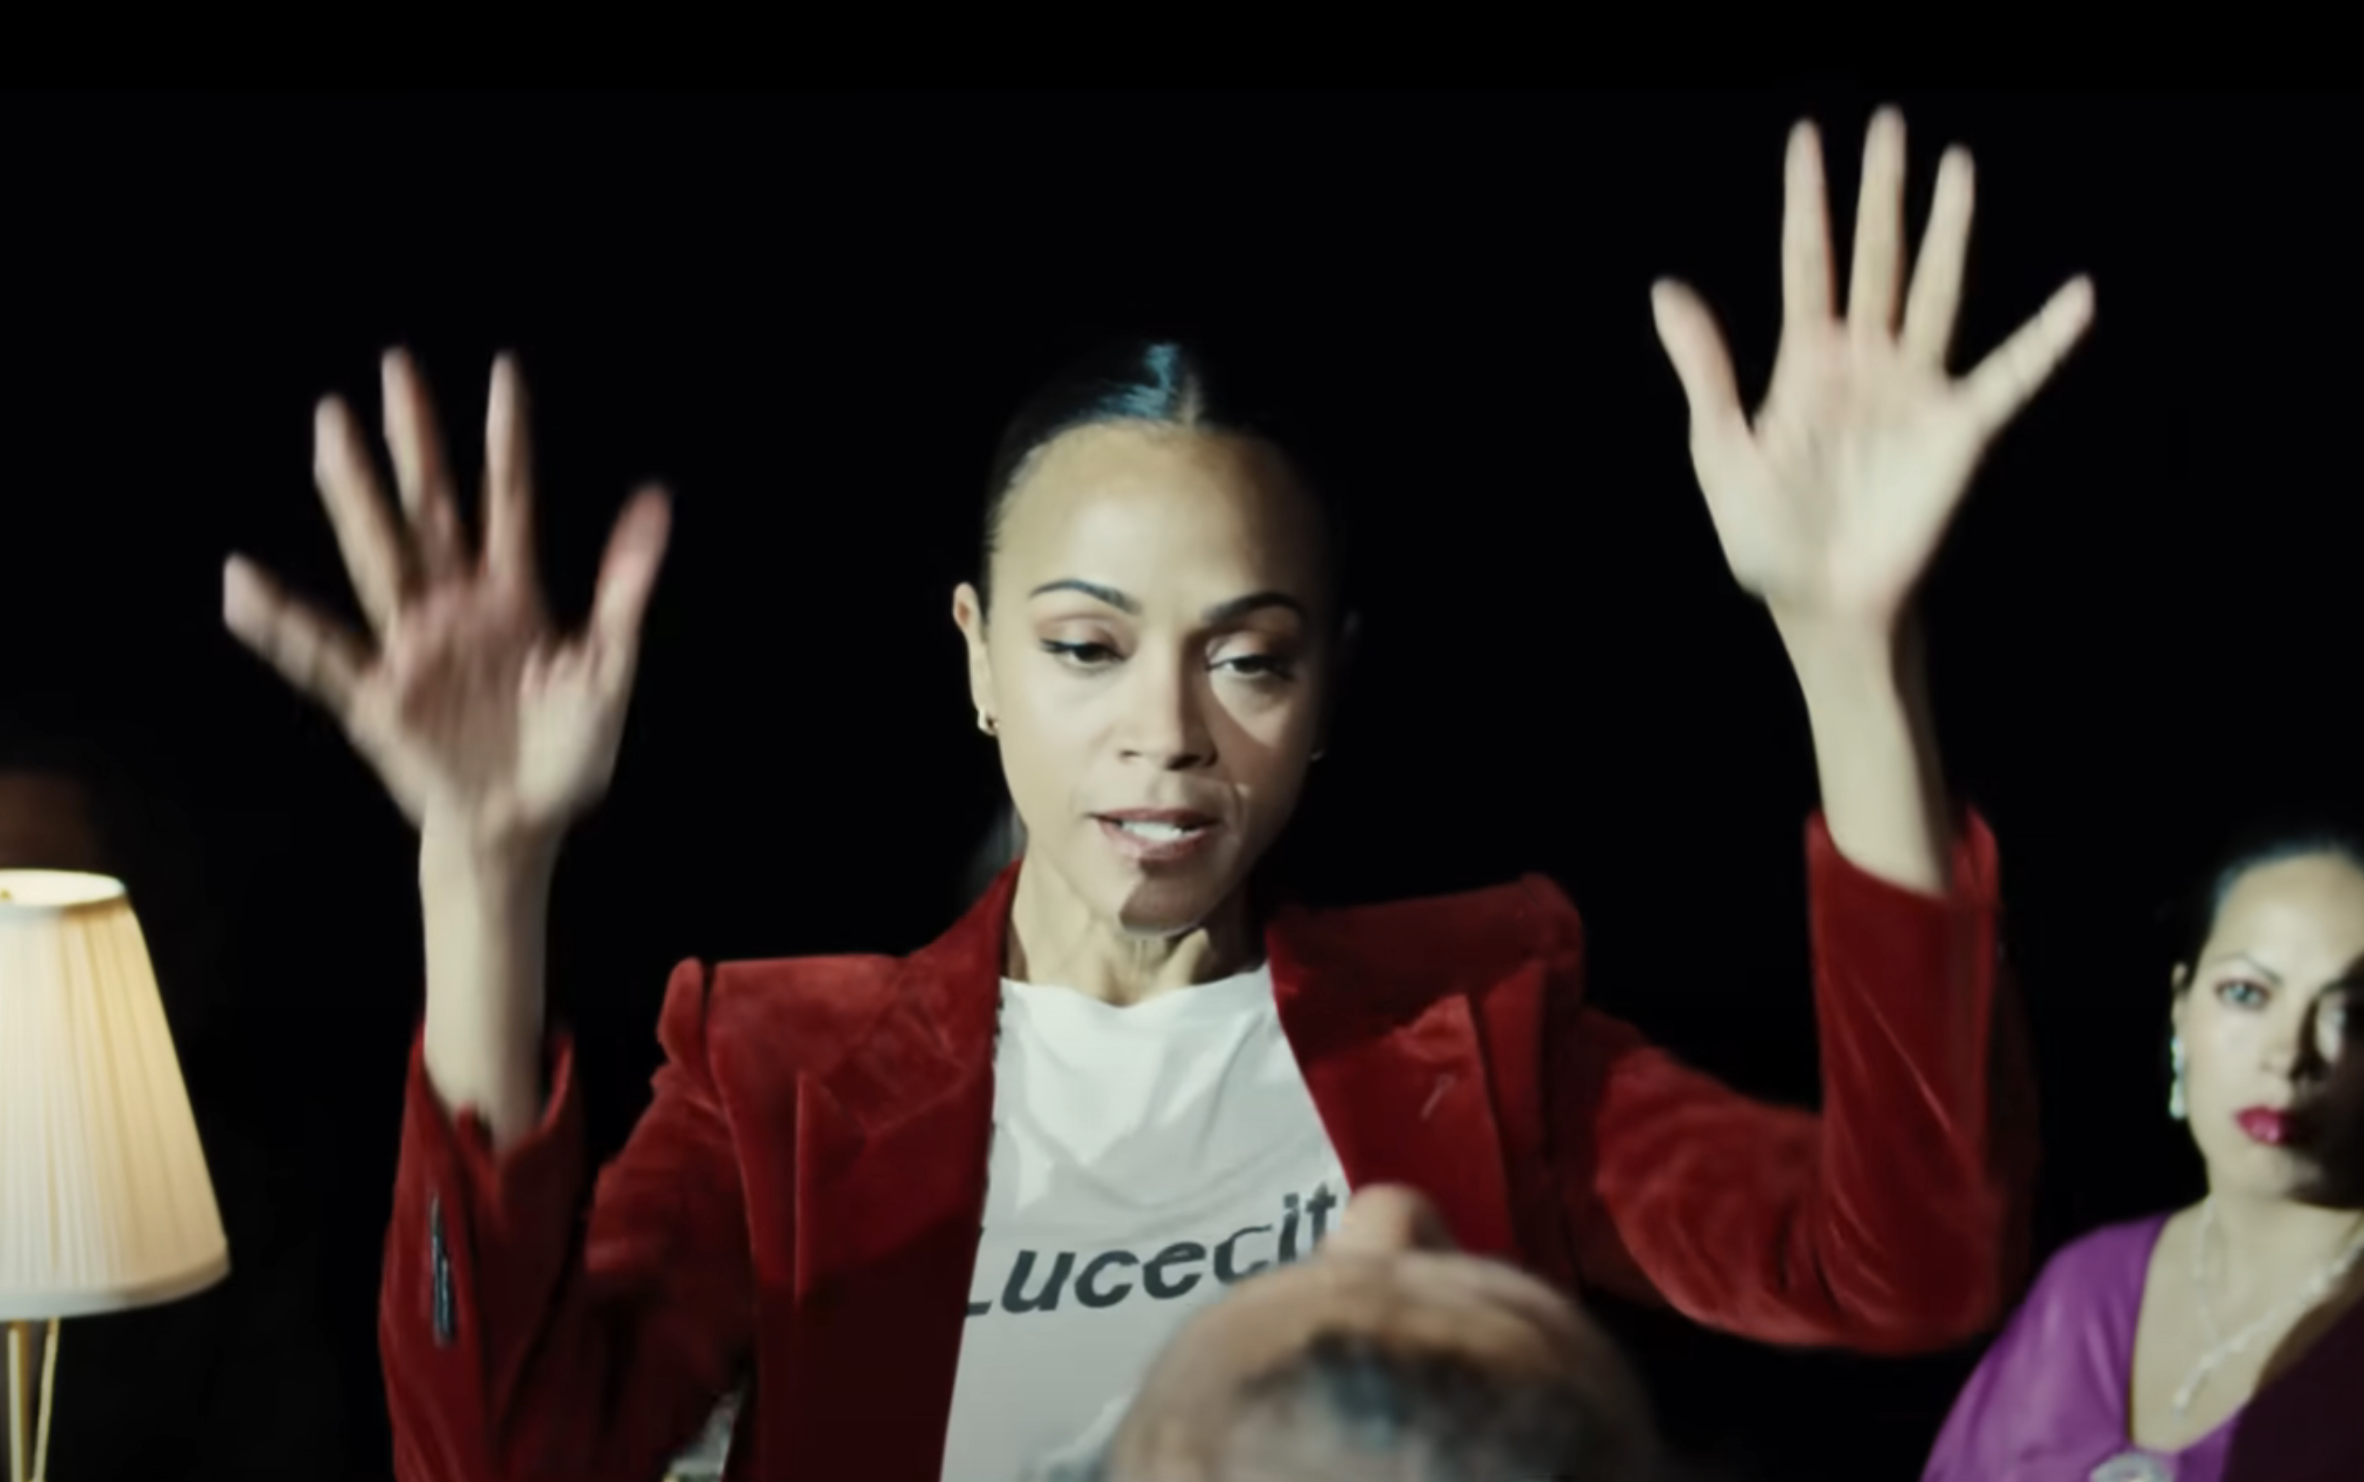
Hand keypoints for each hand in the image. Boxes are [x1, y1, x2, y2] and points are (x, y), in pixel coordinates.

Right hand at [223, 351, 670, 855]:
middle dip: (415, 440)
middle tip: (396, 366)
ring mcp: (413, 645)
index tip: (504, 371)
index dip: (507, 440)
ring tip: (328, 431)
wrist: (526, 827)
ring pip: (380, 553)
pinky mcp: (379, 697)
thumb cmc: (569, 754)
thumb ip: (625, 586)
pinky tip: (242, 584)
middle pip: (431, 506)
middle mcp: (455, 606)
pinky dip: (281, 624)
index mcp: (513, 597)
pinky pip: (322, 654)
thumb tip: (655, 501)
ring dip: (355, 493)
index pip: (509, 498)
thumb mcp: (610, 669)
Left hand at [1651, 108, 2093, 634]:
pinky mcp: (1958, 430)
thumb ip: (1705, 369)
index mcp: (1805, 362)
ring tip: (1959, 165)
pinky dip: (2044, 340)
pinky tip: (2078, 296)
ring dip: (1948, 232)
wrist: (1822, 604)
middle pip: (1877, 257)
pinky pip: (2009, 376)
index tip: (1808, 135)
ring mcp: (1914, 389)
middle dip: (1881, 193)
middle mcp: (1865, 361)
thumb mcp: (1722, 451)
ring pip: (1937, 291)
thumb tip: (1665, 287)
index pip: (1808, 261)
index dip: (1806, 200)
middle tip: (1889, 124)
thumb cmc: (1766, 538)